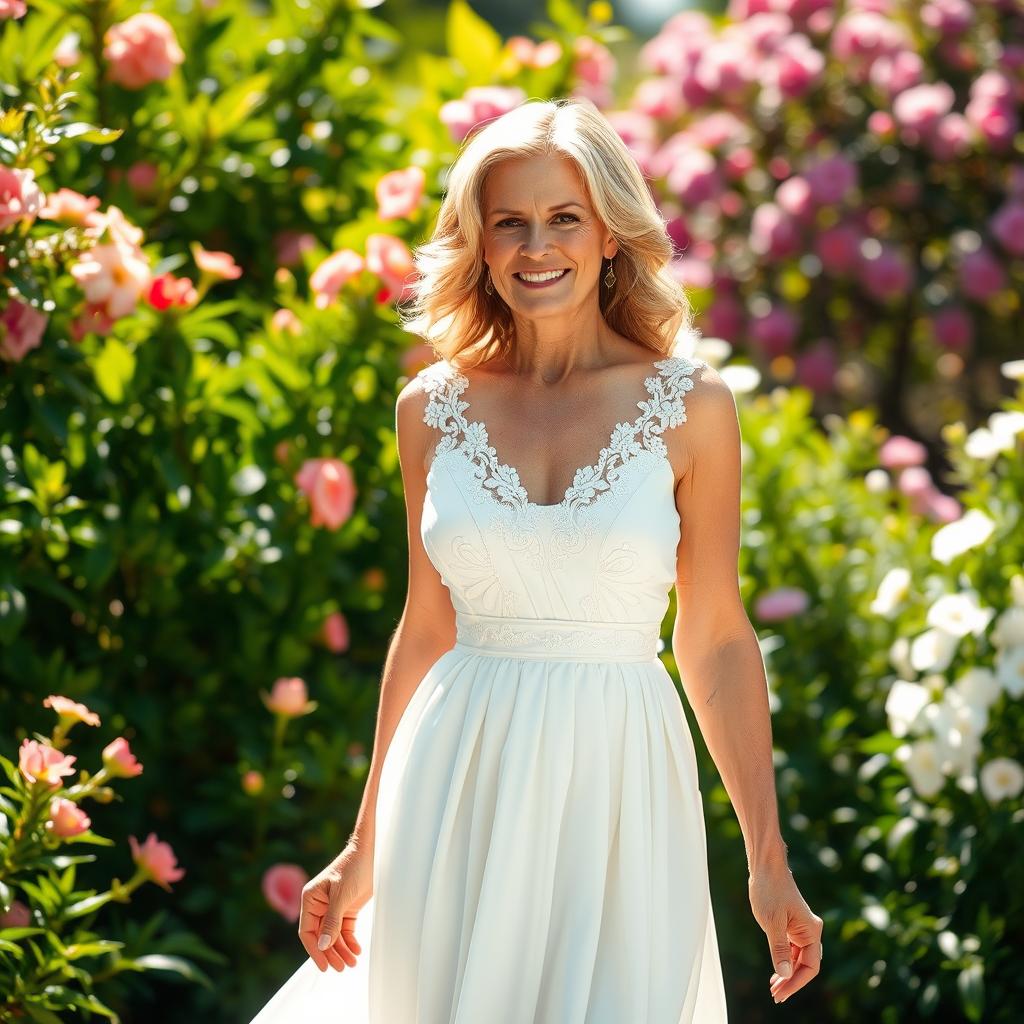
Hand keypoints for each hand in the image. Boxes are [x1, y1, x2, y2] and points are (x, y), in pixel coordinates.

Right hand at [297, 841, 372, 972]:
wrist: (369, 854)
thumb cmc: (352, 869)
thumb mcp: (341, 896)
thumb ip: (332, 921)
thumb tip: (323, 946)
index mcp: (310, 899)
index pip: (307, 931)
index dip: (314, 951)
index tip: (324, 966)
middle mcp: (318, 905)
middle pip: (321, 936)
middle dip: (331, 953)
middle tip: (341, 968)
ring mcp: (332, 908)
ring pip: (334, 936)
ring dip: (342, 950)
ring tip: (352, 962)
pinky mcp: (346, 909)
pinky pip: (344, 930)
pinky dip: (350, 941)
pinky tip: (356, 950)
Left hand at [747, 861, 822, 1004]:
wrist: (765, 866)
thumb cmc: (769, 890)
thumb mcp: (772, 922)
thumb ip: (779, 949)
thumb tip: (785, 974)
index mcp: (811, 930)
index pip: (810, 966)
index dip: (797, 982)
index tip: (781, 993)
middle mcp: (810, 931)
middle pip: (805, 964)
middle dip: (791, 981)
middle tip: (776, 996)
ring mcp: (800, 928)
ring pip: (798, 958)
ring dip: (787, 973)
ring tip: (774, 988)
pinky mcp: (791, 925)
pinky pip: (792, 949)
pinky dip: (784, 961)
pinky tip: (776, 972)